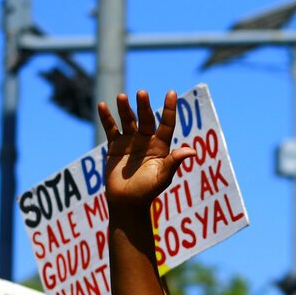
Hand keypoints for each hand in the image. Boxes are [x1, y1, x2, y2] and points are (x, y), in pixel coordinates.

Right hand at [99, 90, 196, 210]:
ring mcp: (130, 141)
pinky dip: (106, 118)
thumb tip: (192, 151)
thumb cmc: (148, 191)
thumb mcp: (163, 176)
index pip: (167, 124)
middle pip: (146, 119)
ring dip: (125, 109)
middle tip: (142, 93)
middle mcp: (146, 140)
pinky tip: (102, 106)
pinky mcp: (115, 145)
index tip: (171, 92)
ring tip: (122, 97)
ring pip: (128, 120)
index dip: (169, 109)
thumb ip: (175, 162)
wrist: (127, 201)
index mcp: (161, 146)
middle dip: (144, 106)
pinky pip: (111, 129)